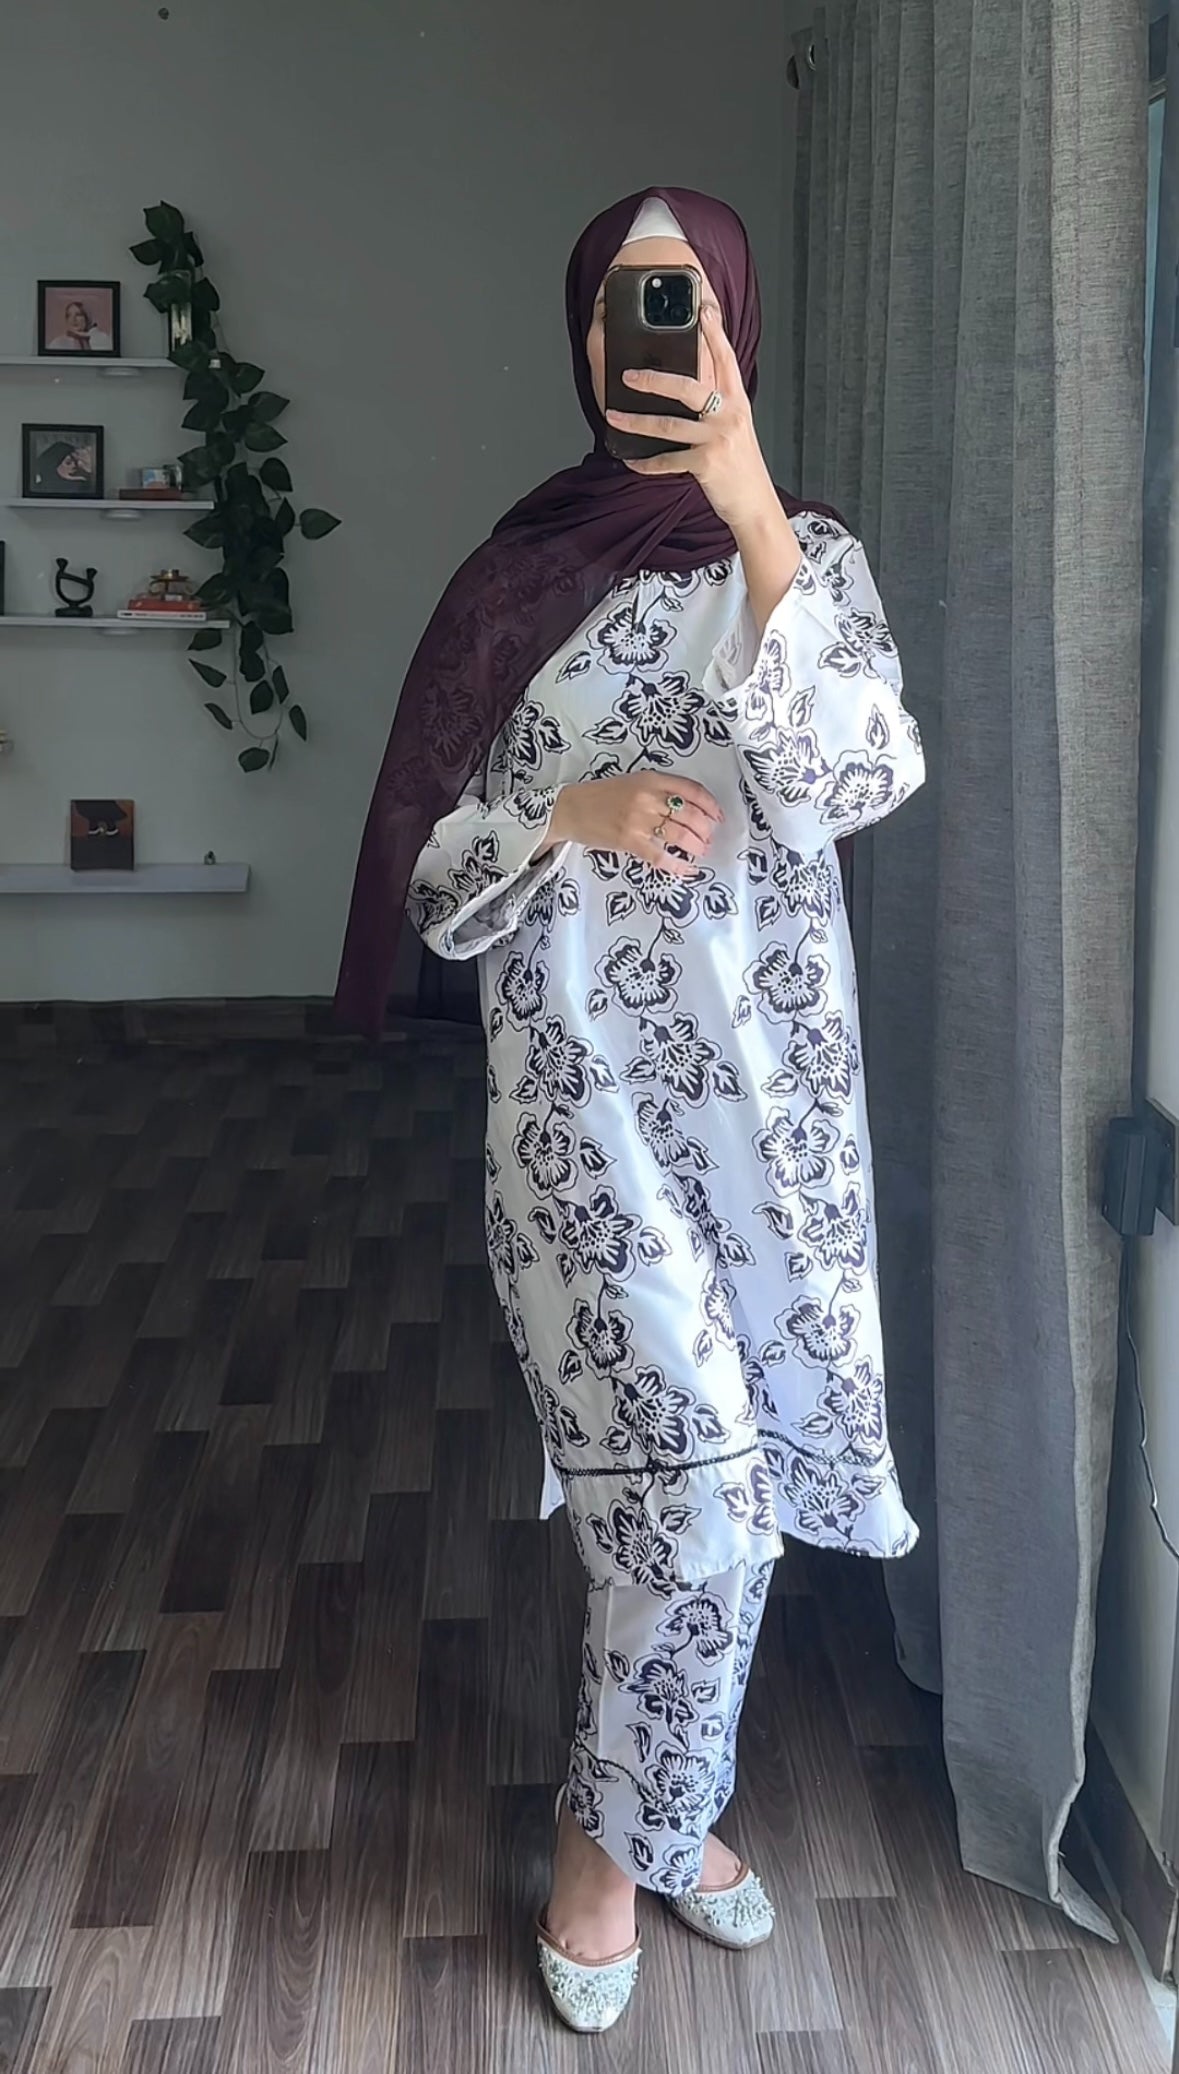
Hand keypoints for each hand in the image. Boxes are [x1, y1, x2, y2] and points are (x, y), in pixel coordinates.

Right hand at [545, 772, 722, 878]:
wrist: (569, 808)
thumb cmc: (601, 796)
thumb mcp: (632, 782)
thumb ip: (658, 789)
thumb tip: (688, 809)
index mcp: (651, 779)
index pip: (692, 790)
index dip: (710, 805)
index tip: (717, 816)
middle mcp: (648, 797)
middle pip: (690, 815)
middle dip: (705, 830)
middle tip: (708, 838)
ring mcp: (638, 820)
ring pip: (679, 835)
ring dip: (696, 846)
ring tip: (700, 851)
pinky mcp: (629, 841)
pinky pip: (660, 856)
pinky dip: (677, 865)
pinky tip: (687, 869)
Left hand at [605, 303, 778, 533]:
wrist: (754, 503)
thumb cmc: (741, 464)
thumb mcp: (735, 426)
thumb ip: (717, 404)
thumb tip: (685, 386)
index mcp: (736, 401)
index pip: (725, 360)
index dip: (713, 334)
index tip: (702, 311)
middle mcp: (729, 415)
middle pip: (688, 387)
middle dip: (654, 379)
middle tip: (629, 375)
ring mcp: (717, 439)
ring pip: (669, 425)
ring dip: (636, 421)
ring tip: (613, 415)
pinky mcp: (706, 464)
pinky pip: (667, 461)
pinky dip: (646, 463)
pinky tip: (630, 461)